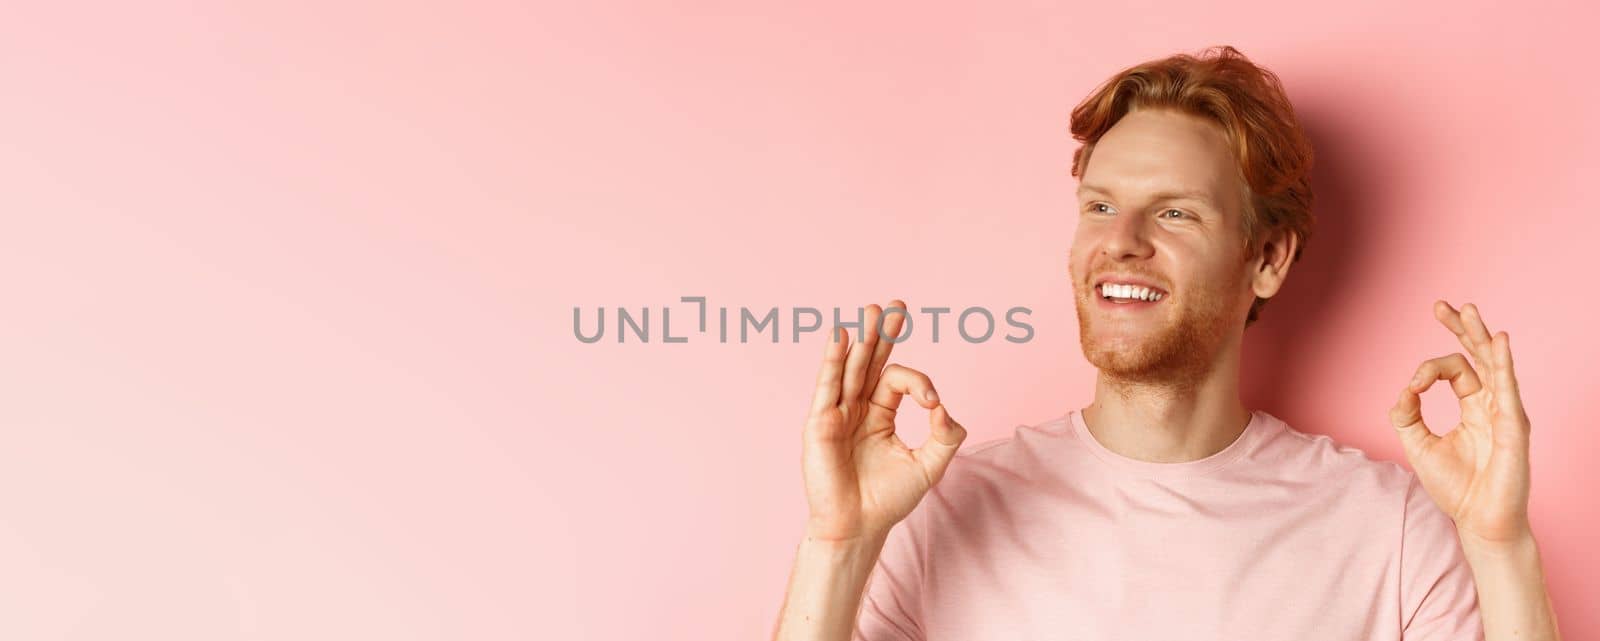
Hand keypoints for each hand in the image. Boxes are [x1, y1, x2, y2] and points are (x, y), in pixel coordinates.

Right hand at [800, 299, 967, 542]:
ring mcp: (836, 413)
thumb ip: (945, 436)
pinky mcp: (820, 424)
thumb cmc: (888, 500)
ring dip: (862, 339)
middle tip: (897, 304)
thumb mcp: (929, 466)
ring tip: (873, 310)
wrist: (858, 527)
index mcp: (880, 414)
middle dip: (884, 333)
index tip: (933, 405)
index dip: (920, 384)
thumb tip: (945, 408)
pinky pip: (827, 387)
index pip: (898, 380)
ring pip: (850, 368)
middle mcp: (856, 407)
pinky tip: (840, 336)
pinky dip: (832, 360)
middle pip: (870, 361)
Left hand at [1389, 300, 1532, 544]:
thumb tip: (1402, 390)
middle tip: (1443, 306)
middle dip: (1462, 330)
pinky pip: (1509, 389)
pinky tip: (1497, 342)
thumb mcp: (1418, 446)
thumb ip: (1407, 416)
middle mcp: (1492, 405)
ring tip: (1469, 310)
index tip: (1412, 388)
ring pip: (1495, 365)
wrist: (1479, 522)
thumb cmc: (1456, 488)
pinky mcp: (1514, 427)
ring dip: (1481, 337)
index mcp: (1473, 407)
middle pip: (1479, 357)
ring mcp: (1506, 413)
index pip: (1455, 370)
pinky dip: (1503, 364)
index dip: (1428, 371)